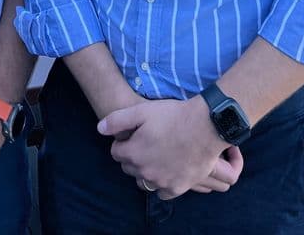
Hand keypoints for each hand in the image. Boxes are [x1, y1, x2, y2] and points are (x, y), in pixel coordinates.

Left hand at [98, 95, 242, 199]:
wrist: (204, 127)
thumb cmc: (172, 116)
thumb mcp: (141, 111)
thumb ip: (117, 121)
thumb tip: (99, 128)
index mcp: (133, 153)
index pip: (116, 152)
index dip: (122, 142)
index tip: (132, 134)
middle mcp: (145, 172)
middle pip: (129, 168)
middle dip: (132, 156)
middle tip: (144, 143)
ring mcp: (162, 182)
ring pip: (144, 182)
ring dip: (145, 171)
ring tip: (154, 156)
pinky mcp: (178, 188)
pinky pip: (162, 192)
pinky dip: (161, 184)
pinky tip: (166, 170)